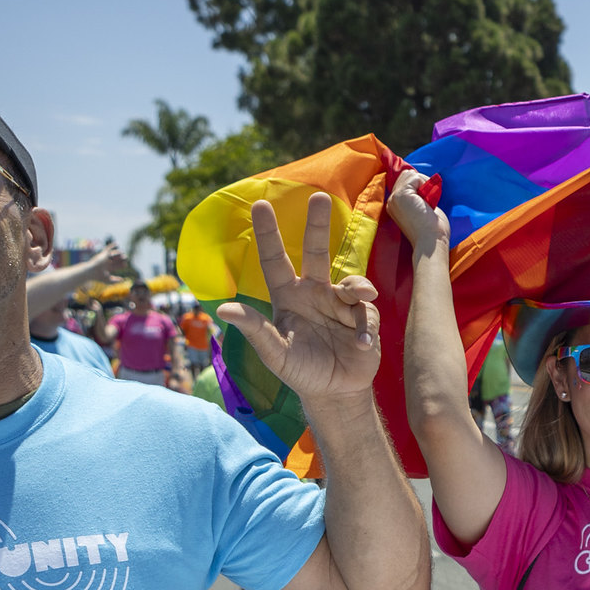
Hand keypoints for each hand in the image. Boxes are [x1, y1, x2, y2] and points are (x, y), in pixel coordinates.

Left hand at [215, 194, 381, 404]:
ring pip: (351, 282)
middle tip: (320, 197)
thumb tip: (223, 309)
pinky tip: (360, 345)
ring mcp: (340, 303)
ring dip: (356, 289)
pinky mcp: (364, 318)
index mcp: (288, 296)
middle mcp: (314, 292)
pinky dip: (364, 327)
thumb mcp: (274, 352)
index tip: (261, 204)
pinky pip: (367, 312)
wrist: (335, 392)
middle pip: (315, 251)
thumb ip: (254, 330)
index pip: (274, 260)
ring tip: (361, 302)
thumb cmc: (300, 371)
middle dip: (317, 224)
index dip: (268, 233)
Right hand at [386, 170, 447, 251]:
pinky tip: (427, 201)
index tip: (426, 200)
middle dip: (421, 183)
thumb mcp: (422, 209)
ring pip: (410, 174)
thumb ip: (419, 197)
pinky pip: (415, 177)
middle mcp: (391, 201)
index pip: (403, 182)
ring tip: (427, 202)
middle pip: (406, 175)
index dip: (418, 186)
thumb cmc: (431, 231)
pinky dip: (425, 184)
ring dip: (423, 183)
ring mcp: (394, 197)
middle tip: (428, 202)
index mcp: (394, 206)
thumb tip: (426, 183)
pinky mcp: (401, 194)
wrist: (431, 242)